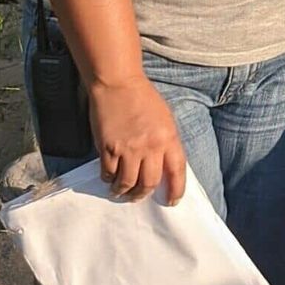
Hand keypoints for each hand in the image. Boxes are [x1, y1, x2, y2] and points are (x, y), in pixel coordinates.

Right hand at [87, 76, 187, 203]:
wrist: (118, 83)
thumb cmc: (143, 98)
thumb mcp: (165, 119)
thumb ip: (166, 143)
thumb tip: (163, 167)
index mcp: (169, 138)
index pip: (177, 171)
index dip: (176, 190)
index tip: (172, 201)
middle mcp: (150, 146)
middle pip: (149, 183)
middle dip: (142, 194)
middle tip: (138, 196)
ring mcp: (128, 148)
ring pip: (127, 183)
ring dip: (123, 191)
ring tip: (120, 191)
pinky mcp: (108, 148)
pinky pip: (109, 173)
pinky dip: (109, 179)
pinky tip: (109, 178)